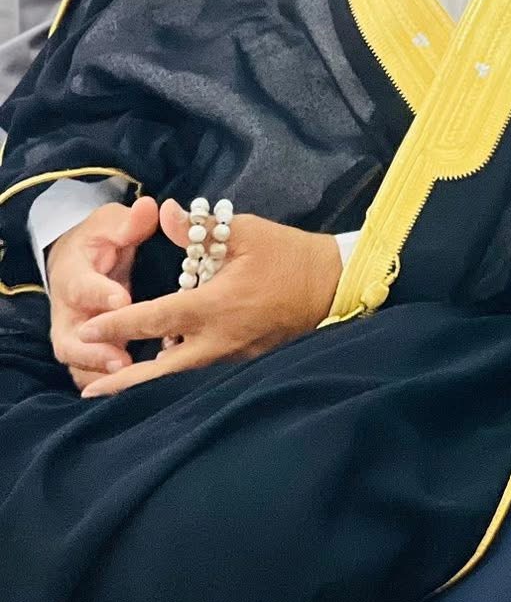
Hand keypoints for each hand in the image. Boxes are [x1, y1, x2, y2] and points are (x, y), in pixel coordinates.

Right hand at [47, 194, 160, 391]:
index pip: (83, 287)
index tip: (123, 301)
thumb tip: (149, 208)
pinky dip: (106, 383)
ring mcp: (75, 334)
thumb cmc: (101, 238)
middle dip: (93, 352)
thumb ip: (130, 221)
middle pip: (69, 338)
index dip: (100, 295)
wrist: (82, 258)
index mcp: (73, 274)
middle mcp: (68, 310)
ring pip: (77, 362)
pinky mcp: (86, 350)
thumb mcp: (112, 222)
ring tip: (129, 381)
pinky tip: (135, 388)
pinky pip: (90, 372)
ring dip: (100, 374)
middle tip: (122, 360)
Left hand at [76, 201, 341, 399]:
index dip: (117, 325)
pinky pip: (201, 368)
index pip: (154, 319)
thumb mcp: (246, 231)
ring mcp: (231, 355)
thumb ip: (202, 228)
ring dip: (147, 378)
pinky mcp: (242, 360)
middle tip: (89, 389)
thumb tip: (168, 213)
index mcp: (214, 306)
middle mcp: (217, 340)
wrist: (332, 283)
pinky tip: (162, 365)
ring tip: (115, 381)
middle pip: (159, 370)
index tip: (88, 329)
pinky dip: (177, 371)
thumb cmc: (288, 254)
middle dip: (123, 381)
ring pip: (179, 375)